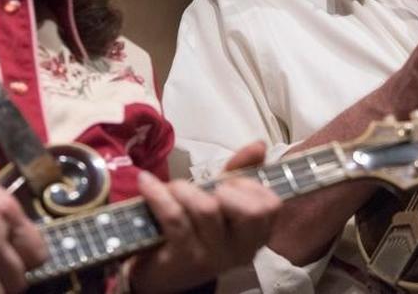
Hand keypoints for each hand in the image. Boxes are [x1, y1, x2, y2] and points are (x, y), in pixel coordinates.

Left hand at [128, 142, 279, 292]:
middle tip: (210, 189)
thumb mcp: (224, 199)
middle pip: (250, 212)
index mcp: (258, 235)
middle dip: (227, 189)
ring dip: (185, 188)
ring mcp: (212, 256)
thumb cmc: (199, 229)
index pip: (271, 205)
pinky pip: (174, 217)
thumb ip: (243, 170)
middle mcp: (241, 250)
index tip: (230, 183)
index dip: (250, 186)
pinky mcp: (182, 258)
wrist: (162, 272)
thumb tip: (260, 144)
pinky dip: (158, 194)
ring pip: (207, 209)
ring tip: (174, 188)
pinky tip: (147, 182)